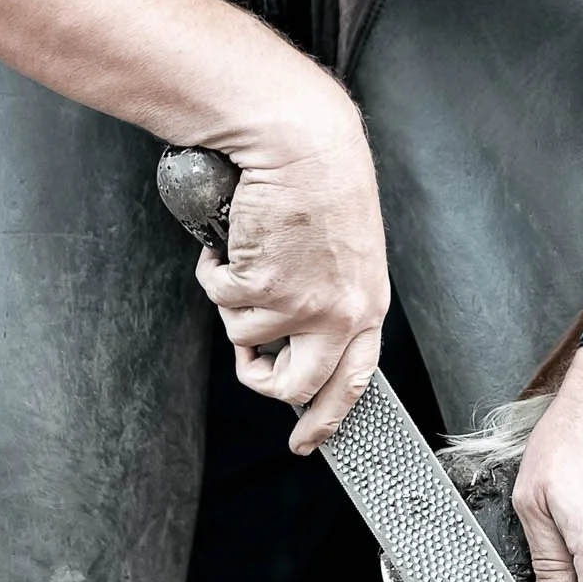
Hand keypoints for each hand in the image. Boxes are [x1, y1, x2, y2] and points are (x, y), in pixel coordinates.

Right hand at [191, 105, 389, 454]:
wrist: (301, 142)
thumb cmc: (325, 182)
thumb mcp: (348, 250)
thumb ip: (333, 296)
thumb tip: (300, 337)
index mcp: (367, 305)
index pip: (354, 381)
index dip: (329, 417)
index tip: (309, 439)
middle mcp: (338, 313)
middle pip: (298, 386)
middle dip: (265, 381)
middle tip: (250, 364)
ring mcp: (298, 304)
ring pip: (245, 336)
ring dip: (235, 299)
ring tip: (249, 255)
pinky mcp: (259, 286)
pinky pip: (220, 298)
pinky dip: (215, 270)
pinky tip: (233, 241)